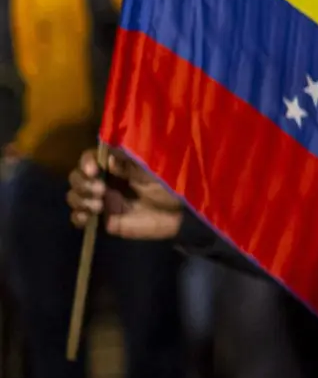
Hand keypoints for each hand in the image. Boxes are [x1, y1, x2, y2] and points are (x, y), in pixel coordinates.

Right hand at [67, 147, 183, 239]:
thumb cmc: (171, 184)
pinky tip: (87, 218)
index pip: (90, 158)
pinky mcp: (106, 219)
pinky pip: (80, 218)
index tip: (94, 170)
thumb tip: (108, 158)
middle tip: (100, 191)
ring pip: (75, 196)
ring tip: (98, 206)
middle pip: (77, 177)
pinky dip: (77, 217)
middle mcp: (106, 180)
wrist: (183, 212)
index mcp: (117, 164)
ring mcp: (104, 200)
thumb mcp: (153, 166)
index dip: (86, 162)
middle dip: (82, 183)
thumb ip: (129, 160)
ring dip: (79, 199)